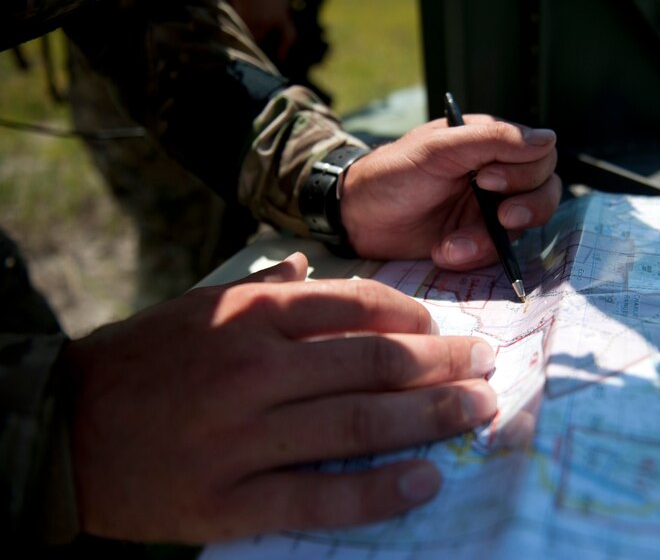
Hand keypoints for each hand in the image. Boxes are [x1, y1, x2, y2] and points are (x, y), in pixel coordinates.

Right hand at [63, 253, 496, 542]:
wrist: (67, 428)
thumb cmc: (145, 359)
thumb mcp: (201, 305)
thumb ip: (265, 288)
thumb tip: (315, 267)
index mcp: (253, 315)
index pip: (358, 305)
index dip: (415, 318)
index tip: (443, 330)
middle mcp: (256, 368)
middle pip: (375, 363)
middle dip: (443, 365)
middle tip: (485, 367)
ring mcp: (246, 437)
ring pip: (360, 425)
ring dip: (431, 419)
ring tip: (479, 412)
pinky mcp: (233, 499)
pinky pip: (321, 499)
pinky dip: (379, 492)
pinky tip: (425, 481)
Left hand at [340, 116, 559, 269]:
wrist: (358, 219)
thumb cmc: (393, 173)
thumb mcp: (439, 149)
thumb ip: (493, 140)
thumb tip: (549, 138)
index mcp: (490, 143)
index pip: (540, 154)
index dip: (524, 170)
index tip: (488, 180)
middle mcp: (498, 175)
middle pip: (545, 191)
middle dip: (524, 208)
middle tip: (499, 217)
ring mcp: (489, 211)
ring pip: (524, 228)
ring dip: (490, 240)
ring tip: (454, 244)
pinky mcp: (478, 241)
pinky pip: (497, 253)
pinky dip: (472, 256)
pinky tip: (443, 252)